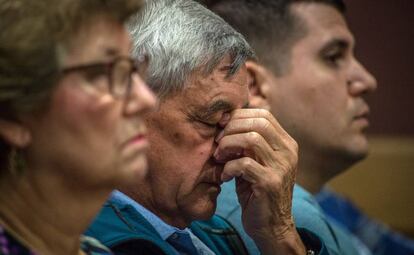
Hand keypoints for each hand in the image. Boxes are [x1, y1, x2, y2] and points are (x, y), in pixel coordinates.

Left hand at [214, 108, 304, 253]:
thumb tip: (225, 121)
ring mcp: (282, 167)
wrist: (272, 226)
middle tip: (217, 142)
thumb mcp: (254, 162)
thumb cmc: (257, 191)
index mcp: (286, 144)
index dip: (239, 116)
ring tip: (219, 157)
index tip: (221, 127)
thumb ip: (246, 143)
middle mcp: (288, 152)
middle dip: (231, 128)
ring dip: (228, 145)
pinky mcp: (270, 183)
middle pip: (258, 122)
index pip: (264, 114)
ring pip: (252, 139)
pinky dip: (228, 167)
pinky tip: (224, 177)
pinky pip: (244, 164)